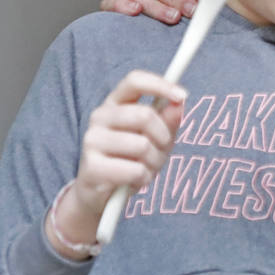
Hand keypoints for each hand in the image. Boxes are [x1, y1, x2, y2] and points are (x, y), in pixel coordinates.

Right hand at [47, 71, 185, 257]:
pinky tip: (133, 180)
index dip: (160, 84)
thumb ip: (168, 121)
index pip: (134, 81)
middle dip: (163, 137)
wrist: (102, 194)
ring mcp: (92, 140)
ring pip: (142, 145)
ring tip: (145, 168)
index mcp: (115, 103)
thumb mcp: (157, 138)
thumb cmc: (132, 159)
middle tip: (160, 151)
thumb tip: (179, 104)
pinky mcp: (91, 166)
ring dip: (154, 162)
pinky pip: (134, 170)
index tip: (183, 95)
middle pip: (144, 115)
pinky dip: (143, 178)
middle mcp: (99, 117)